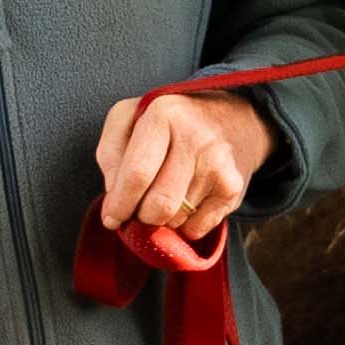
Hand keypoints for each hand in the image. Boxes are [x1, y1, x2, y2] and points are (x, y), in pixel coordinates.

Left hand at [91, 87, 272, 254]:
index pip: (137, 174)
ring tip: (163, 196)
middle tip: (137, 208)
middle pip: (157, 206)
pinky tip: (185, 201)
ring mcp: (219, 166)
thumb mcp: (130, 116)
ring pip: (175, 220)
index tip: (111, 218)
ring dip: (161, 219)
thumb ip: (110, 152)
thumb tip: (113, 195)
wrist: (233, 119)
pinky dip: (182, 225)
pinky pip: (195, 229)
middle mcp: (196, 139)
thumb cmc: (171, 121)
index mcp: (164, 115)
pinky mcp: (233, 189)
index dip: (119, 204)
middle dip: (140, 216)